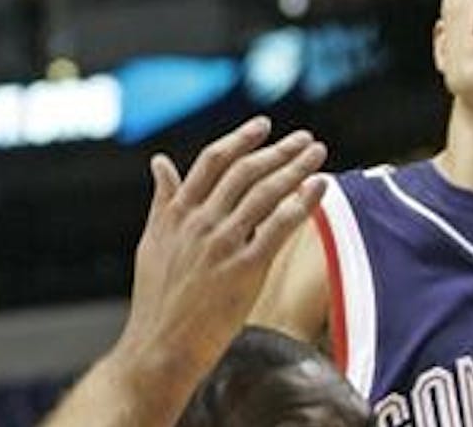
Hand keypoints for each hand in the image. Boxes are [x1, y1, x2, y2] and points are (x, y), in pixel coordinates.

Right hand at [111, 117, 326, 407]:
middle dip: (278, 150)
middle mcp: (199, 221)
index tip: (263, 126)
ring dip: (295, 168)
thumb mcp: (152, 241)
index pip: (212, 161)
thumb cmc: (156, 299)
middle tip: (304, 138)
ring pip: (265, 193)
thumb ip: (162, 199)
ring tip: (317, 154)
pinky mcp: (243, 269)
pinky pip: (279, 227)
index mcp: (177, 212)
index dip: (240, 139)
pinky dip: (302, 202)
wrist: (159, 346)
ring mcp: (222, 244)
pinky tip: (319, 187)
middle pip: (244, 171)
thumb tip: (160, 162)